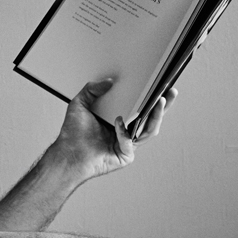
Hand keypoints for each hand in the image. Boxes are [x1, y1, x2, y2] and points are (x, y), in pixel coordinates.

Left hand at [54, 79, 176, 180]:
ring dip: (154, 116)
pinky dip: (125, 131)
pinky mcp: (125, 155)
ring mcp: (127, 144)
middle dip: (163, 106)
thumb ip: (91, 90)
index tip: (161, 85)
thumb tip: (109, 81)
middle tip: (169, 92)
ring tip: (156, 103)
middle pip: (151, 118)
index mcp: (119, 119)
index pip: (140, 107)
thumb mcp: (79, 104)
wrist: (67, 154)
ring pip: (148, 130)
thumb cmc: (72, 133)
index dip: (152, 98)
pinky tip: (119, 121)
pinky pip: (130, 141)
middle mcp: (126, 131)